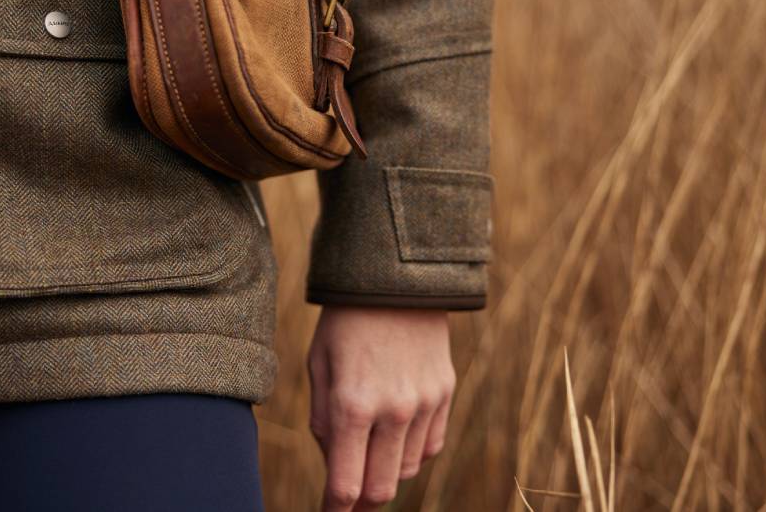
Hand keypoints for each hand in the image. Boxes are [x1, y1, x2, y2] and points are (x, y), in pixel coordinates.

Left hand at [308, 305, 454, 510]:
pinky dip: (412, 451)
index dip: (335, 509)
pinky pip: (431, 446)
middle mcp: (394, 410)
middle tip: (349, 496)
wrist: (396, 277)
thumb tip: (337, 468)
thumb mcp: (319, 366)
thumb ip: (325, 422)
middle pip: (382, 489)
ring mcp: (426, 403)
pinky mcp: (446, 392)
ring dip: (386, 471)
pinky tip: (395, 433)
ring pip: (408, 471)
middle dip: (362, 500)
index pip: (347, 485)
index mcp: (354, 404)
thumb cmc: (345, 321)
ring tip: (369, 449)